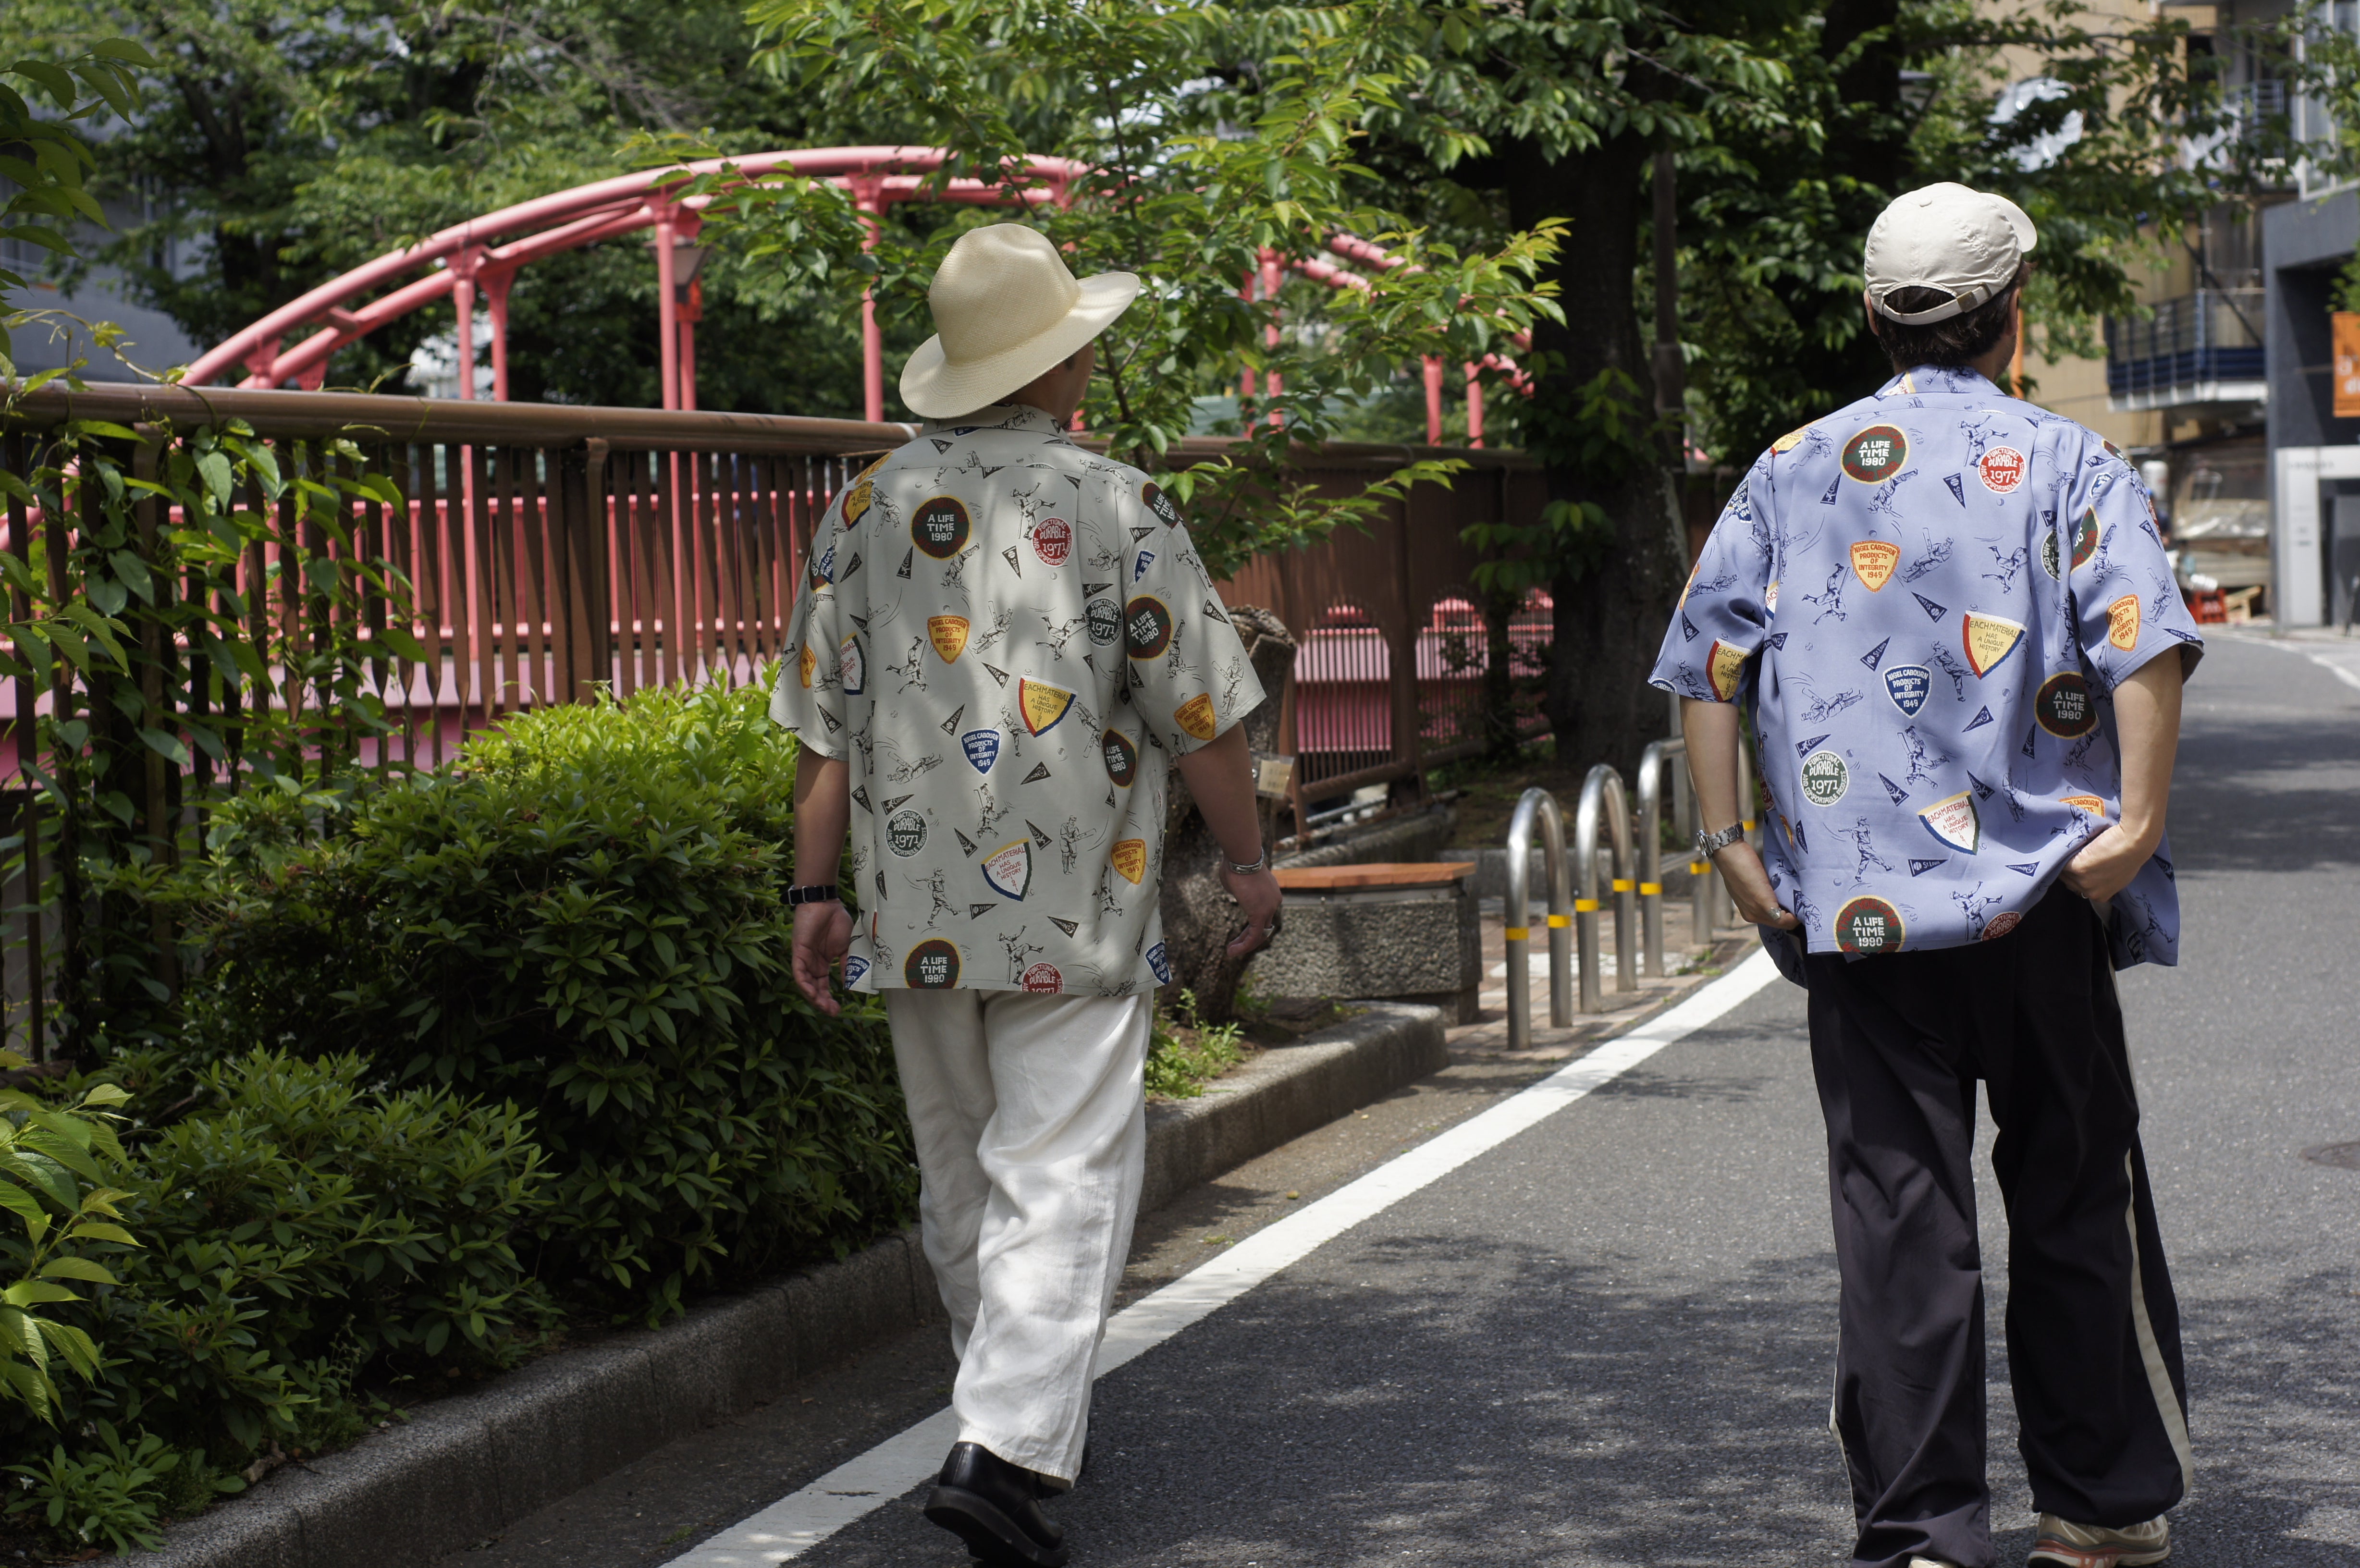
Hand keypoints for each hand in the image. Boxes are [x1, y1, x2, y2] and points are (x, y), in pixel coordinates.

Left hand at [792, 901, 853, 1015]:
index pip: (823, 986)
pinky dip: (804, 984)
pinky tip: (812, 994)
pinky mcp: (798, 953)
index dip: (829, 999)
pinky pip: (798, 973)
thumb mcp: (846, 947)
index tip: (839, 1010)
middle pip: (814, 988)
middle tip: (832, 1012)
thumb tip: (850, 984)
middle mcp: (812, 964)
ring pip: (805, 984)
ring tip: (825, 1007)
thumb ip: (846, 965)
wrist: (826, 903)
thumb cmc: (836, 920)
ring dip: (814, 997)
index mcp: (823, 963)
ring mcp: (804, 959)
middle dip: (822, 1003)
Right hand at [1221, 864, 1282, 957]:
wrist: (1241, 857)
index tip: (1240, 932)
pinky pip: (1254, 935)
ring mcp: (1270, 908)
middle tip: (1234, 946)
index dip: (1252, 926)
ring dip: (1245, 945)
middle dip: (1248, 938)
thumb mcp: (1237, 879)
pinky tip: (1233, 951)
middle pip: (1264, 926)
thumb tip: (1236, 890)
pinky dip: (1245, 945)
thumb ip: (1239, 890)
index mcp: (1270, 892)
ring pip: (1260, 933)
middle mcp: (1274, 901)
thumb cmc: (1236, 863)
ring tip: (1231, 952)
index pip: (1264, 915)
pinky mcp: (1260, 913)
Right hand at [1714, 842, 1798, 930]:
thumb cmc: (1745, 871)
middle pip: (1778, 919)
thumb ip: (1772, 911)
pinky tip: (1783, 891)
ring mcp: (1749, 902)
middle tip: (1804, 901)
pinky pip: (1769, 901)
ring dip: (1785, 906)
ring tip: (1796, 896)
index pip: (1783, 923)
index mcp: (1754, 915)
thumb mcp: (1761, 896)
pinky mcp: (1749, 892)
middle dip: (1791, 913)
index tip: (1807, 907)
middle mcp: (1752, 912)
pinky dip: (1778, 899)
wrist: (1730, 852)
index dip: (1796, 917)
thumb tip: (1787, 921)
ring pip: (1774, 911)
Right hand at [2059, 819, 2157, 904]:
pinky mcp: (2077, 868)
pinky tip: (2072, 845)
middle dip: (2071, 870)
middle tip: (2076, 855)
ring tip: (2074, 849)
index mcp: (2100, 896)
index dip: (2078, 876)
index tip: (2081, 864)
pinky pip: (2063, 861)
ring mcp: (2083, 882)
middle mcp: (2091, 893)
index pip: (2080, 889)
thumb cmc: (2131, 855)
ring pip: (2063, 872)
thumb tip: (2091, 875)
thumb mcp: (2118, 876)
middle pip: (2069, 882)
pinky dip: (2065, 852)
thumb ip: (2102, 880)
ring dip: (2066, 860)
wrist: (2134, 843)